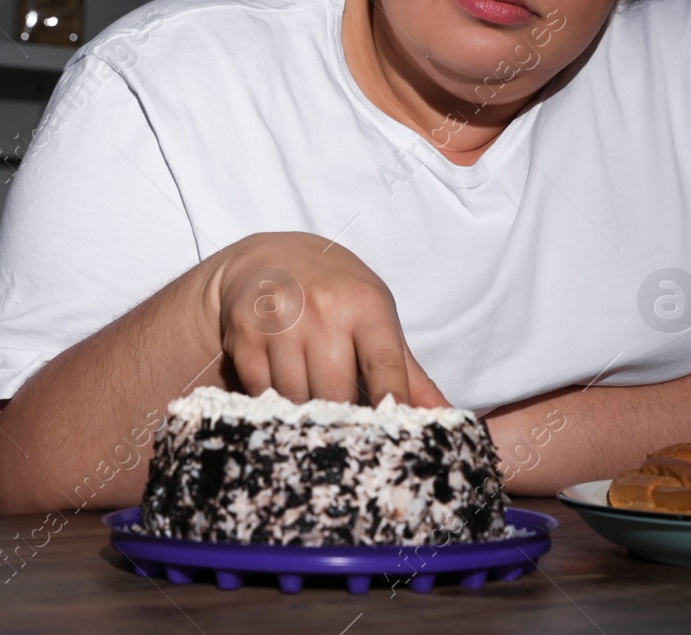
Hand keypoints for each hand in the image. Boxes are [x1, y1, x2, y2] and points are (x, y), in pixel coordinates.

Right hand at [210, 231, 449, 408]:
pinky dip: (272, 400)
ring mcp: (282, 322)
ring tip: (308, 393)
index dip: (391, 402)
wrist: (270, 259)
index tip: (394, 432)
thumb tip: (445, 417)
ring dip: (304, 409)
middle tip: (341, 421)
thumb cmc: (337, 294)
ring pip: (297, 398)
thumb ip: (407, 372)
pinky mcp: (245, 335)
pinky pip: (262, 393)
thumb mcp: (377, 317)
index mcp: (367, 306)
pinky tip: (278, 381)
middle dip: (341, 416)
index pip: (385, 365)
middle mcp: (324, 310)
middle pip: (337, 393)